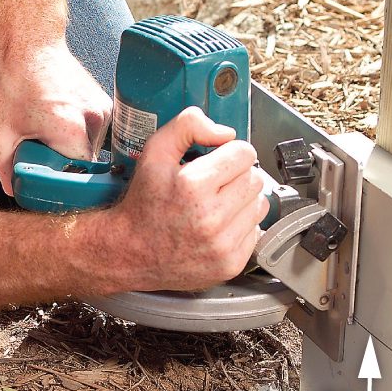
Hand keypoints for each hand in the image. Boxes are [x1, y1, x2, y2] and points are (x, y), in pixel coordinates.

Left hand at [0, 40, 111, 195]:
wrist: (30, 45)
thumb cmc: (14, 85)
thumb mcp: (0, 132)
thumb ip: (6, 168)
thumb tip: (14, 190)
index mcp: (71, 131)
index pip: (78, 174)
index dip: (63, 180)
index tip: (49, 179)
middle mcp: (94, 120)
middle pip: (86, 161)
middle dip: (66, 162)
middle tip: (43, 150)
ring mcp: (104, 109)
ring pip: (93, 146)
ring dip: (74, 146)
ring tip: (50, 129)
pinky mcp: (105, 101)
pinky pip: (96, 130)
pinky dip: (80, 131)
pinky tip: (60, 118)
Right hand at [105, 106, 268, 290]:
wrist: (131, 252)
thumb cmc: (144, 203)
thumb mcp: (154, 152)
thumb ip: (187, 126)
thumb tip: (225, 132)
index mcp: (193, 186)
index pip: (244, 154)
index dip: (231, 152)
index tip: (218, 161)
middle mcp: (210, 217)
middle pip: (255, 178)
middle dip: (237, 176)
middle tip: (215, 184)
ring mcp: (222, 245)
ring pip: (260, 204)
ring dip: (243, 200)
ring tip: (217, 204)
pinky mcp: (230, 264)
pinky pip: (255, 231)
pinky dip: (241, 225)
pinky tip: (218, 226)